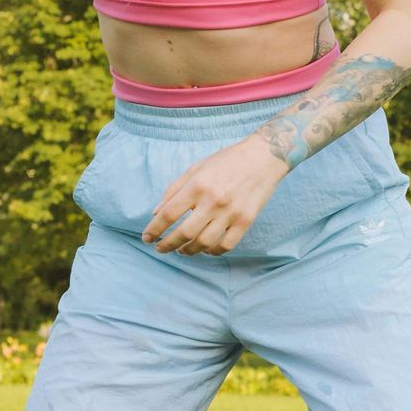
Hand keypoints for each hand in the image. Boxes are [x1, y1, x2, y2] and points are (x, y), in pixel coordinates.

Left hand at [142, 133, 288, 255]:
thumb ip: (174, 189)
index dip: (154, 229)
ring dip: (188, 251)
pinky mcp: (246, 221)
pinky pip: (226, 245)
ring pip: (204, 243)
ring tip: (181, 250)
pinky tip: (205, 249)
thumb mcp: (196, 168)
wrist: (263, 157)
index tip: (147, 238)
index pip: (168, 213)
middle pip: (184, 233)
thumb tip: (156, 213)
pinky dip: (212, 252)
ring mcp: (231, 212)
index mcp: (197, 185)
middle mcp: (213, 200)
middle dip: (167, 245)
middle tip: (160, 248)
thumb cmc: (226, 161)